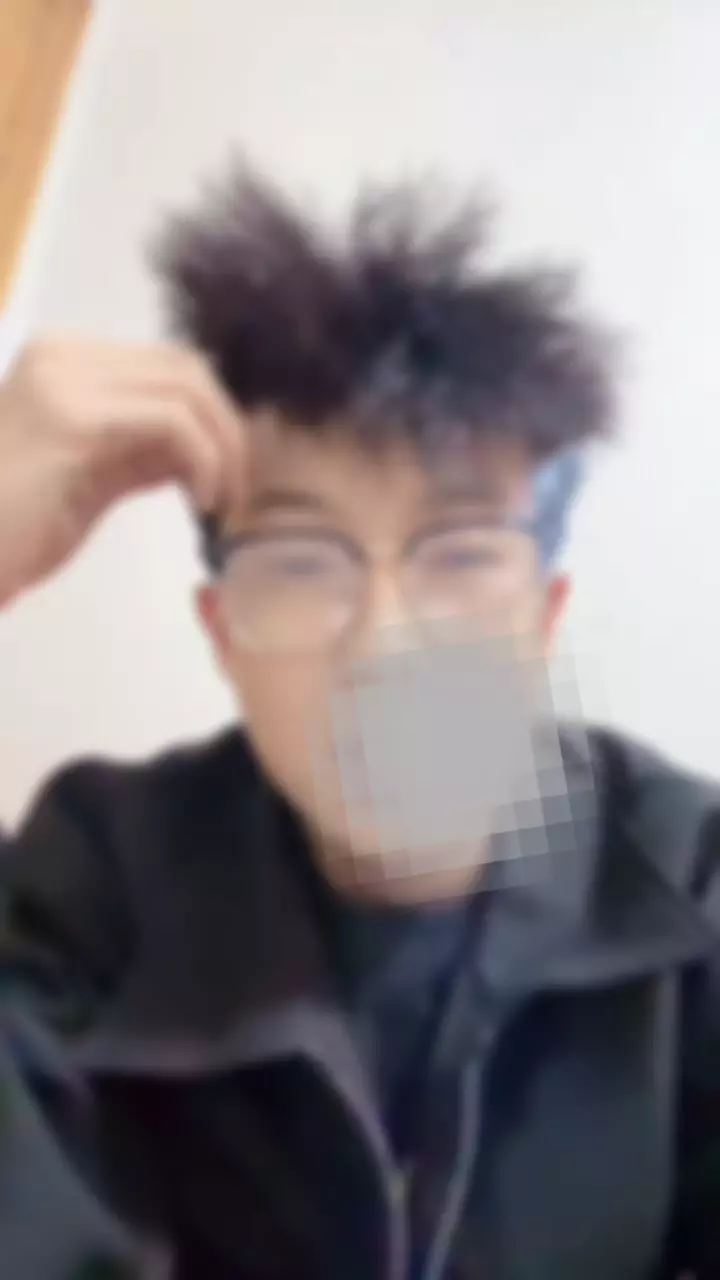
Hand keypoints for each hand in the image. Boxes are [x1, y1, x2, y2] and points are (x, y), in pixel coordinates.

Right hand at [0, 338, 244, 605]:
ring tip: (221, 500)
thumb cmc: (13, 531)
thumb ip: (141, 453)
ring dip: (224, 446)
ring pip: (187, 387)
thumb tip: (202, 447)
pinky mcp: (72, 418)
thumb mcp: (91, 480)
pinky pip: (172, 421)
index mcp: (64, 362)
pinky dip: (205, 459)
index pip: (166, 366)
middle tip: (236, 489)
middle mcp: (62, 355)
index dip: (213, 416)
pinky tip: (202, 500)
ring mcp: (64, 380)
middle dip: (227, 427)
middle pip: (185, 367)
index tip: (228, 473)